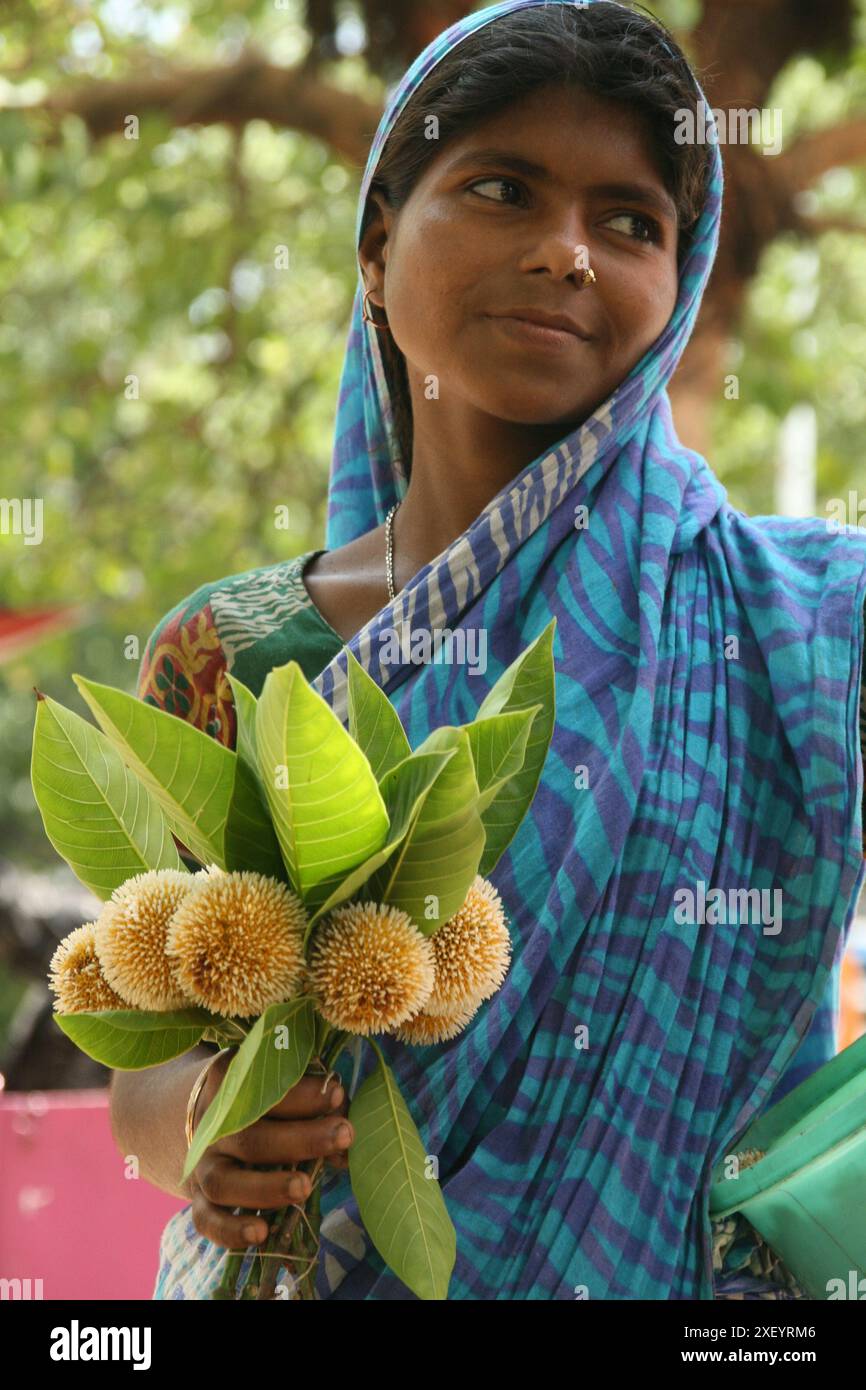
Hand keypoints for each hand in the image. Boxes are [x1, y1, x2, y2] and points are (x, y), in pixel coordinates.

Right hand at [187, 1050, 353, 1248]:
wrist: (200, 1119)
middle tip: (343, 1136)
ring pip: (224, 1182)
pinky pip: (206, 1220)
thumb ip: (315, 1108)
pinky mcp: (198, 1199)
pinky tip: (261, 1234)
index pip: (267, 1091)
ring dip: (265, 1187)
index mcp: (232, 1086)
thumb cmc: (260, 1102)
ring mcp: (202, 1164)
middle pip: (252, 1137)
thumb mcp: (280, 1090)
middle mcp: (212, 1126)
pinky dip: (230, 1231)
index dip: (304, 1094)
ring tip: (304, 1188)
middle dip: (301, 1139)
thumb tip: (345, 1144)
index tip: (338, 1096)